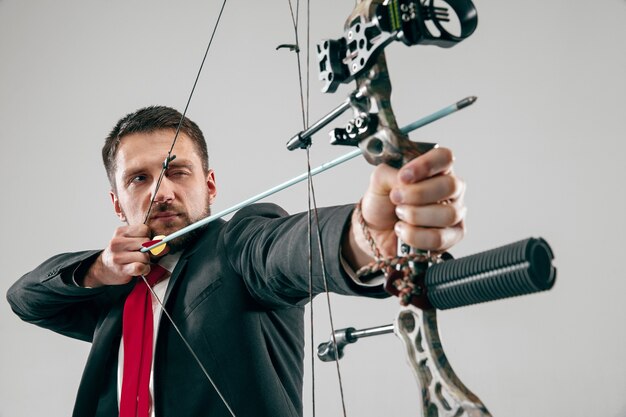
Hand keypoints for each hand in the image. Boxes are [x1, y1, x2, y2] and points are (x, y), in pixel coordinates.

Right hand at [80, 225, 151, 287]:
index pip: (145, 229)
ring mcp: (117, 256)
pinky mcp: (121, 269)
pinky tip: (142, 269)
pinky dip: (145, 269)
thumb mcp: (132, 242)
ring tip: (141, 262)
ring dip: (147, 262)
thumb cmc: (121, 253)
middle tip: (142, 254)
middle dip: (148, 250)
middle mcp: (117, 242)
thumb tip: (165, 247)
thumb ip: (150, 243)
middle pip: (146, 242)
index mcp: (120, 232)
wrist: (105, 268)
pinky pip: (140, 267)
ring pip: (145, 256)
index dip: (148, 237)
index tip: (143, 243)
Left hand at [345, 147, 465, 267]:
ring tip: (399, 215)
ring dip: (415, 216)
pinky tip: (403, 230)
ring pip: (447, 214)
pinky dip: (414, 235)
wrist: (374, 232)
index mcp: (436, 169)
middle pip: (450, 185)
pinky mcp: (452, 237)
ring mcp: (454, 213)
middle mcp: (449, 190)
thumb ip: (390, 173)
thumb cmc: (382, 203)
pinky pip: (439, 237)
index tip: (404, 177)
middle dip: (418, 194)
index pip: (444, 157)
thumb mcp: (379, 181)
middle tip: (396, 198)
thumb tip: (404, 180)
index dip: (426, 165)